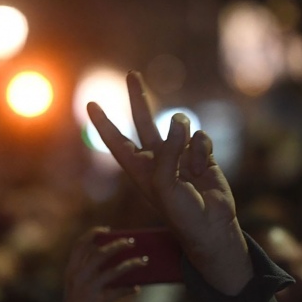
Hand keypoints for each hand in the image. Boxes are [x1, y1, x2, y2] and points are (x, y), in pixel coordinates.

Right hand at [56, 228, 145, 301]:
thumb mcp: (79, 291)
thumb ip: (90, 275)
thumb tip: (115, 261)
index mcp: (70, 273)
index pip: (79, 246)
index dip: (92, 234)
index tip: (106, 229)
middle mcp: (77, 279)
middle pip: (99, 254)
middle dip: (117, 245)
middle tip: (132, 241)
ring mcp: (88, 291)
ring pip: (113, 270)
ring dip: (131, 264)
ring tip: (144, 261)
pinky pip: (120, 291)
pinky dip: (130, 288)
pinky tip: (137, 288)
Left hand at [87, 72, 251, 294]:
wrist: (210, 226)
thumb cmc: (181, 212)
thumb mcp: (165, 182)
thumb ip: (170, 148)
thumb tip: (181, 118)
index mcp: (139, 169)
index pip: (116, 141)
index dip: (104, 123)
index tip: (90, 104)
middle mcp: (158, 159)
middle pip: (143, 122)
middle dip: (137, 99)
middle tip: (132, 75)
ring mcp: (180, 156)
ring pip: (179, 127)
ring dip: (184, 136)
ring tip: (191, 162)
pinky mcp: (202, 156)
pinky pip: (200, 138)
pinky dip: (202, 148)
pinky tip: (204, 165)